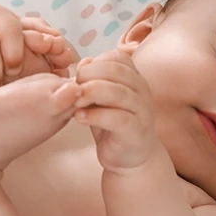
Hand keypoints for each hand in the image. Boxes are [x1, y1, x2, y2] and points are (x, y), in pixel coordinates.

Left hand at [75, 49, 161, 171]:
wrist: (129, 158)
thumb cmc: (112, 125)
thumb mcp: (100, 99)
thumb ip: (93, 80)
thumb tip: (84, 62)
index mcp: (135, 79)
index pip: (118, 58)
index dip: (95, 63)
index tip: (80, 77)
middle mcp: (142, 91)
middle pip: (116, 71)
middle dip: (89, 76)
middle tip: (73, 89)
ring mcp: (142, 111)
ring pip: (117, 93)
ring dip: (90, 93)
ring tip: (74, 102)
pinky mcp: (137, 130)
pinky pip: (117, 118)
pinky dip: (95, 115)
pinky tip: (80, 117)